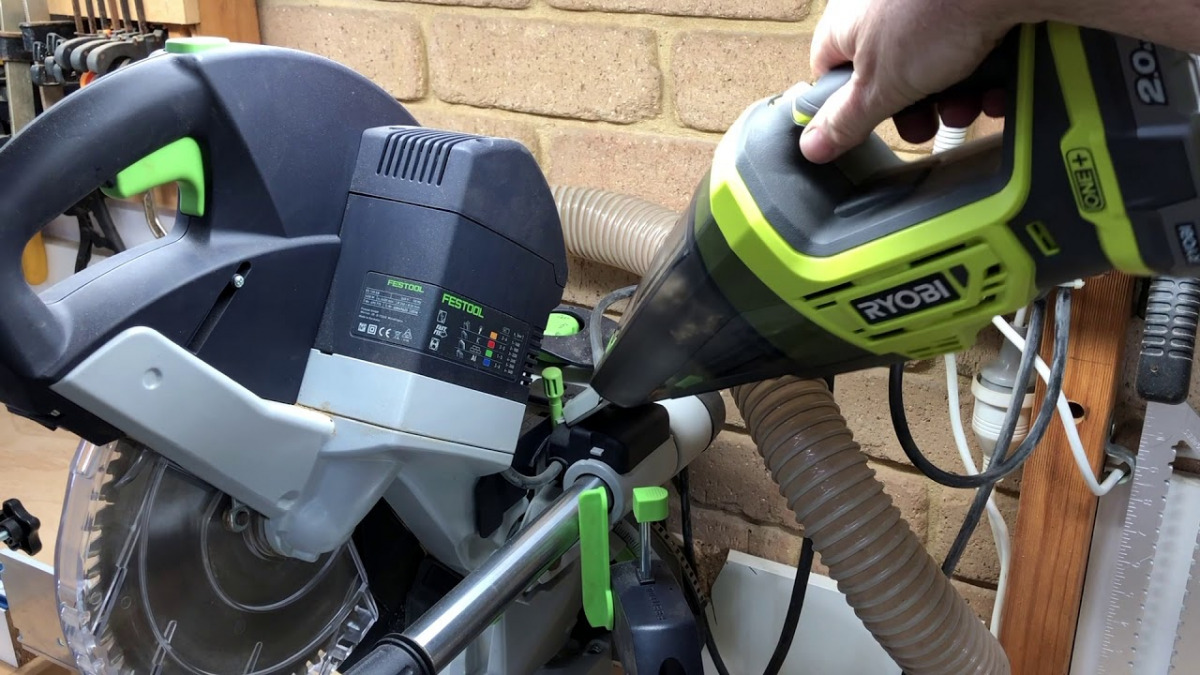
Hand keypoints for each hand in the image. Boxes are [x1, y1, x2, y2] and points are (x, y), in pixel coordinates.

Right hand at [801, 0, 1024, 162]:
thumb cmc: (934, 14)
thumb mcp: (881, 87)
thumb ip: (846, 120)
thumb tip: (811, 145)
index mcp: (845, 21)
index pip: (830, 72)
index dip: (848, 106)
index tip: (867, 128)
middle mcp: (881, 7)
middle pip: (887, 73)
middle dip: (912, 109)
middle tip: (926, 126)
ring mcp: (925, 6)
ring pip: (931, 63)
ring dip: (952, 97)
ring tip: (967, 106)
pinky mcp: (964, 6)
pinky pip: (967, 45)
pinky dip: (981, 72)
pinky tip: (994, 87)